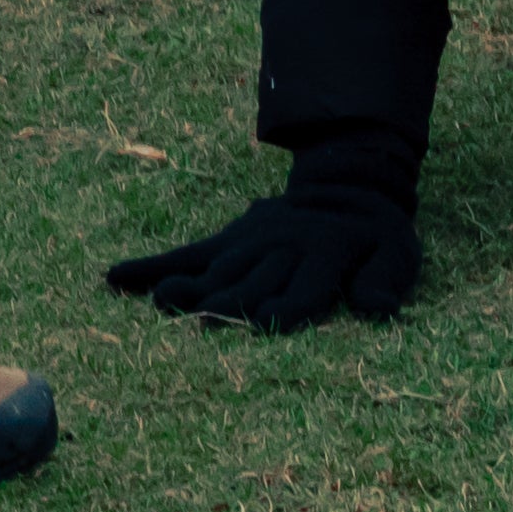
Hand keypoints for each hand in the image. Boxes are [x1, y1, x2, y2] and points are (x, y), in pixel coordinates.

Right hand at [100, 189, 425, 332]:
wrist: (346, 187)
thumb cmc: (376, 239)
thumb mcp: (398, 256)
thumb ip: (384, 281)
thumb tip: (374, 309)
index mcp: (323, 255)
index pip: (301, 291)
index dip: (283, 309)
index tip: (263, 323)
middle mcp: (279, 249)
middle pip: (251, 284)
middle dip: (228, 303)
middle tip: (201, 322)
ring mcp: (246, 244)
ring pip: (214, 270)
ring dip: (190, 287)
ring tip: (164, 304)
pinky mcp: (224, 241)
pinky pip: (183, 255)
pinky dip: (150, 268)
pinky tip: (115, 279)